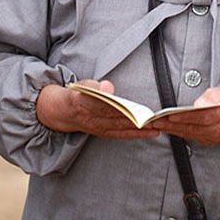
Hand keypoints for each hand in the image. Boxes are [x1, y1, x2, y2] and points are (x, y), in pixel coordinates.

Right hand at [36, 79, 159, 138]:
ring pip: (123, 127)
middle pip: (118, 118)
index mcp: (83, 104)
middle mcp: (92, 119)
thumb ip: (93, 86)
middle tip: (157, 117)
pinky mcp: (104, 133)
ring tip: (160, 124)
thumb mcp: (80, 86)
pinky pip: (123, 134)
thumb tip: (108, 87)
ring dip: (142, 127)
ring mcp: (98, 128)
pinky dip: (138, 134)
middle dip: (139, 118)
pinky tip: (153, 132)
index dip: (122, 106)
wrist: (60, 112)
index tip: (137, 106)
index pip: (104, 105)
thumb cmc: (76, 94)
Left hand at [150, 86, 219, 148]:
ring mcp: (216, 137)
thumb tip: (200, 102)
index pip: (204, 116)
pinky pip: (192, 138)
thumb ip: (216, 94)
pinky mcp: (210, 141)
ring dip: (172, 130)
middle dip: (172, 124)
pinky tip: (168, 129)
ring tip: (157, 123)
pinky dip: (178, 134)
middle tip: (155, 120)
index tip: (170, 114)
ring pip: (191, 134)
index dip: (186, 116)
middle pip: (194, 127)